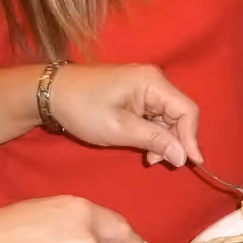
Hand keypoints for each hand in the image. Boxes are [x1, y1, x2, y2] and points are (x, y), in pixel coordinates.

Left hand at [47, 63, 202, 165]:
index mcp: (153, 82)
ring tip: (147, 157)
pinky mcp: (135, 91)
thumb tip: (184, 157)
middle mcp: (153, 79)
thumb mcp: (120, 129)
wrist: (50, 93)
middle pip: (179, 113)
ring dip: (162, 138)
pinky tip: (141, 145)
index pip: (187, 111)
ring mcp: (144, 84)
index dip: (191, 138)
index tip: (191, 163)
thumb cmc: (83, 109)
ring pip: (167, 115)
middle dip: (173, 140)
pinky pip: (154, 113)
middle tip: (156, 162)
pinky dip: (151, 131)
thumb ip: (155, 141)